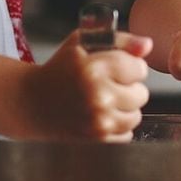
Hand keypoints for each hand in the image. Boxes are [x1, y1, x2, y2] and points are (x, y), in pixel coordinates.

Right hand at [23, 30, 151, 140]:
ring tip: (105, 101)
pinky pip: (126, 134)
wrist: (32, 103)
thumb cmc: (60, 69)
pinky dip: (117, 126)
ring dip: (125, 108)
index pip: (139, 68)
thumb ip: (120, 40)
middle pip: (141, 93)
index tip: (117, 67)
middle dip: (129, 88)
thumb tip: (148, 45)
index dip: (131, 66)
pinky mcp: (96, 140)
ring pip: (136, 115)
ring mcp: (98, 120)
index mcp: (94, 67)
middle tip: (108, 85)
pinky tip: (100, 116)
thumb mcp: (84, 43)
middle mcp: (97, 95)